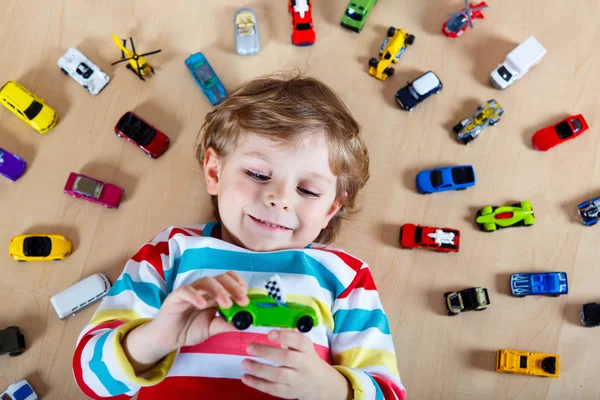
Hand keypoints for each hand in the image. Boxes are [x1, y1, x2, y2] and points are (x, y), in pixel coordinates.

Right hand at [123, 271, 248, 372]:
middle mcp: (204, 289)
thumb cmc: (189, 329)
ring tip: (226, 304)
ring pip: (206, 281)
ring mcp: (190, 291)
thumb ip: (226, 324)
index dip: (239, 284)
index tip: (247, 296)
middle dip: (234, 288)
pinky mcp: (176, 296)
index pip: (229, 280)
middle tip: (243, 301)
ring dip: (218, 291)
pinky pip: (186, 291)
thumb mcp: (212, 329)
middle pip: (221, 278)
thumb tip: (245, 323)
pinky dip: (195, 296)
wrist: (167, 338)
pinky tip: (202, 305)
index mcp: (214, 294)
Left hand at [241, 330, 351, 399]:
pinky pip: (272, 389)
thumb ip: (288, 335)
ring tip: (245, 362)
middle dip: (266, 352)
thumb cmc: (305, 358)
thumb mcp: (302, 345)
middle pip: (286, 358)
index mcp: (306, 349)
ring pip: (278, 375)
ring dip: (258, 369)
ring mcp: (296, 379)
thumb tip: (271, 321)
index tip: (270, 333)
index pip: (298, 341)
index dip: (284, 336)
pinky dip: (257, 383)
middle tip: (250, 347)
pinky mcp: (288, 392)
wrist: (318, 382)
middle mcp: (303, 364)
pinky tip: (246, 377)